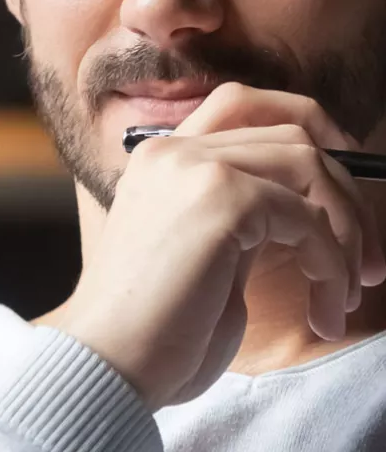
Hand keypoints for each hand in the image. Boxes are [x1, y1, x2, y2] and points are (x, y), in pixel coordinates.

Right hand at [58, 83, 385, 410]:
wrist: (108, 363)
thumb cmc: (157, 326)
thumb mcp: (204, 252)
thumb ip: (244, 214)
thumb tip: (313, 208)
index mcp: (165, 157)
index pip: (244, 104)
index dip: (308, 129)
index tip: (343, 188)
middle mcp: (176, 149)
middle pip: (291, 128)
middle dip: (345, 188)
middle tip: (365, 255)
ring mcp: (196, 167)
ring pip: (308, 163)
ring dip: (346, 230)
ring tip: (343, 290)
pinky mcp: (221, 198)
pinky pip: (308, 217)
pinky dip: (331, 262)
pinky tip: (324, 308)